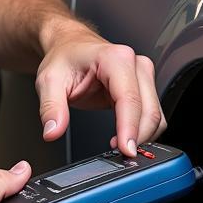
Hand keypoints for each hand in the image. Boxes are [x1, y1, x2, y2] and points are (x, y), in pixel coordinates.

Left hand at [36, 29, 164, 156]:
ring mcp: (142, 75)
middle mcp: (135, 64)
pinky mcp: (143, 87)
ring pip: (155, 114)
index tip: (125, 150)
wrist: (68, 46)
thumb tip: (53, 131)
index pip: (129, 99)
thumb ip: (51, 107)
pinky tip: (123, 138)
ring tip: (118, 147)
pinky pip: (151, 114)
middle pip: (148, 110)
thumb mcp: (48, 81)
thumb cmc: (63, 58)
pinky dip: (142, 131)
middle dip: (137, 137)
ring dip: (142, 136)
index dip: (129, 128)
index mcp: (115, 58)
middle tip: (119, 156)